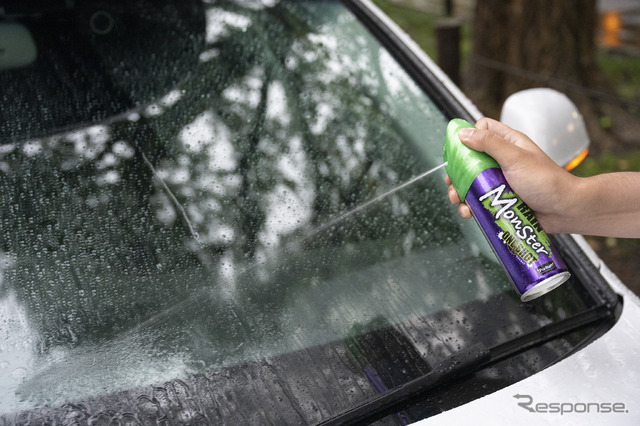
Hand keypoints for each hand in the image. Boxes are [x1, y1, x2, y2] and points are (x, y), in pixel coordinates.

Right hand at [445, 117, 578, 233]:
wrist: (565, 210)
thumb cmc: (546, 181)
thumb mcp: (514, 157)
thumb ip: (489, 143)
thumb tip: (464, 134)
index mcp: (508, 144)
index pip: (481, 131)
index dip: (467, 138)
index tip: (458, 152)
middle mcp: (502, 160)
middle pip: (470, 160)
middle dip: (457, 172)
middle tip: (453, 182)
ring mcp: (501, 181)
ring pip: (471, 182)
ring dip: (461, 192)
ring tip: (459, 200)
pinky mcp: (501, 200)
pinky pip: (479, 201)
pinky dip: (470, 206)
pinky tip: (469, 212)